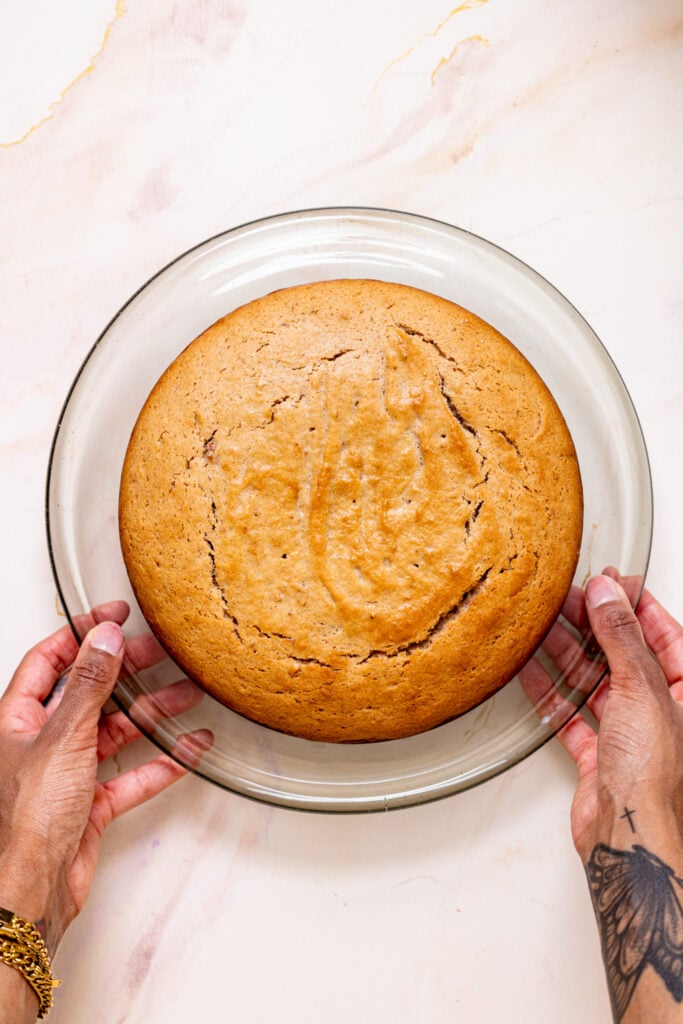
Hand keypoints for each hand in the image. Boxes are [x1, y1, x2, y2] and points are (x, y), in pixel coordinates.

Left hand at [0, 603, 211, 957]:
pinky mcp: (89, 805)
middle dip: (128, 671)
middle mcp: (42, 741)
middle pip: (90, 692)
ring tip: (188, 695)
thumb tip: (103, 637)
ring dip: (153, 714)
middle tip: (162, 652)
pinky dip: (161, 761)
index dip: (83, 632)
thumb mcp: (62, 738)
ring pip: (115, 731)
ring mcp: (67, 773)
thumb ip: (89, 685)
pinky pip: (132, 774)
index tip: (117, 614)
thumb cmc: (25, 821)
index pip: (52, 659)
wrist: (30, 893)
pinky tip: (187, 748)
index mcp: (19, 718)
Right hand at [521, 573, 682, 860]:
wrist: (630, 835)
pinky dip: (552, 694)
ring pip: (598, 682)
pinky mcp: (601, 756)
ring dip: (569, 656)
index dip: (636, 605)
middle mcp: (663, 711)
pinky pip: (574, 715)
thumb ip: (621, 637)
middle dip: (596, 627)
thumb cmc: (656, 776)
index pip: (665, 634)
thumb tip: (609, 594)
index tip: (610, 582)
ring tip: (544, 627)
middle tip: (569, 600)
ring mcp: (631, 734)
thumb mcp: (642, 688)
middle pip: (627, 656)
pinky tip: (532, 673)